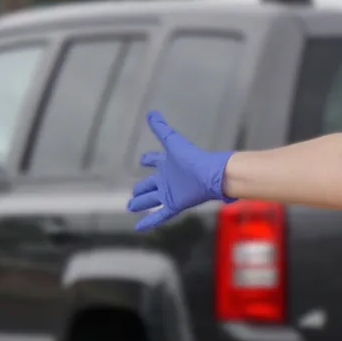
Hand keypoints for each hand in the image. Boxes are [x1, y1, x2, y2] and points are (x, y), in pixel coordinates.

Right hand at [128, 111, 234, 229]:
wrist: (210, 175)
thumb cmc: (192, 157)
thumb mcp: (173, 141)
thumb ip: (161, 128)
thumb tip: (151, 113)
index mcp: (166, 163)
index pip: (153, 160)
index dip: (148, 159)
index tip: (143, 160)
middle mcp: (167, 178)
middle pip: (149, 184)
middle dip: (141, 189)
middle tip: (133, 194)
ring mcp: (170, 193)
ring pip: (151, 199)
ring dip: (141, 203)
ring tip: (131, 206)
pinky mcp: (174, 204)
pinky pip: (159, 215)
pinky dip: (149, 221)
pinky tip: (138, 228)